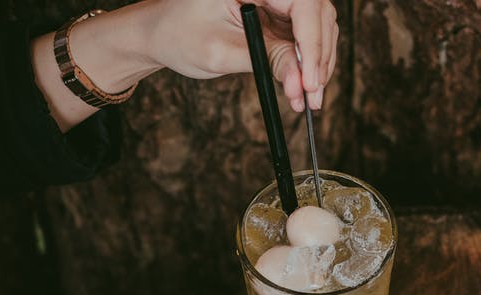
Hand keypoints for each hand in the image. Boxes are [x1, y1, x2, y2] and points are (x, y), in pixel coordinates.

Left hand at [146, 0, 338, 110]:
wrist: (162, 33)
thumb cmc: (180, 35)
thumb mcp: (222, 51)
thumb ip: (266, 61)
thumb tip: (302, 82)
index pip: (302, 4)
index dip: (310, 43)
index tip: (309, 80)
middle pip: (316, 14)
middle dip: (318, 58)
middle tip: (313, 97)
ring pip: (318, 26)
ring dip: (317, 64)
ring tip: (307, 99)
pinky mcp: (279, 14)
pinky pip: (305, 36)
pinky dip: (307, 62)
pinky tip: (302, 88)